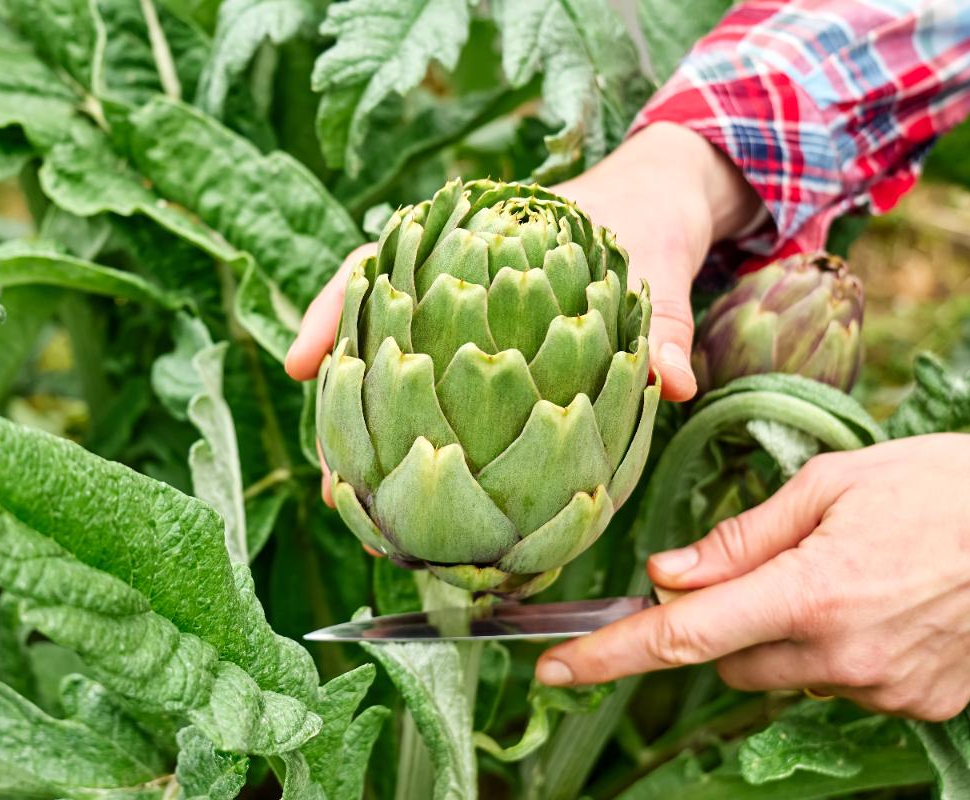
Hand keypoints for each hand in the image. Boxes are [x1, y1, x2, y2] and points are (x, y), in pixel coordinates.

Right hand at [286, 123, 763, 504]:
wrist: (664, 215)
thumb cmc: (649, 226)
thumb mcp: (661, 264)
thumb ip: (663, 324)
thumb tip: (668, 385)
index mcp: (482, 234)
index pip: (385, 262)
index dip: (336, 314)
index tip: (301, 366)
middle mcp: (459, 281)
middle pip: (376, 339)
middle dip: (350, 410)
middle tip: (334, 484)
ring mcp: (469, 324)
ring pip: (399, 375)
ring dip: (376, 439)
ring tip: (357, 506)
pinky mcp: (498, 363)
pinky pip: (447, 403)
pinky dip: (425, 445)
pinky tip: (413, 495)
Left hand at [535, 432, 969, 721]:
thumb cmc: (942, 485)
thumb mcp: (830, 485)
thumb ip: (739, 538)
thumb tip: (665, 574)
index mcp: (809, 593)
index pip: (682, 636)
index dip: (609, 656)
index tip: (555, 671)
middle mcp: (841, 657)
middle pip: (726, 660)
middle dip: (721, 621)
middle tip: (764, 565)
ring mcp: (883, 690)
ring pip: (781, 676)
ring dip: (780, 636)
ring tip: (843, 575)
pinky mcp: (919, 705)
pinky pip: (838, 686)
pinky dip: (834, 652)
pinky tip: (879, 604)